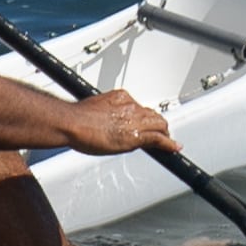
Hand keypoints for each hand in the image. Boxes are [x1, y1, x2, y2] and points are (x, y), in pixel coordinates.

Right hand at [50, 88, 175, 155]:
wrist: (72, 123)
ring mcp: (134, 121)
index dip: (145, 117)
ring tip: (167, 140)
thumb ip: (107, 113)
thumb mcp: (96, 108)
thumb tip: (107, 119)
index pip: (139, 108)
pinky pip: (158, 138)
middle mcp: (130, 106)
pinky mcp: (136, 135)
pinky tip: (173, 148)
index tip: (146, 121)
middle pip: (152, 115)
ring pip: (158, 125)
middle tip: (161, 132)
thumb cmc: (77, 118)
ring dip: (164, 133)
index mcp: (121, 98)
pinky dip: (168, 144)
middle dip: (158, 124)